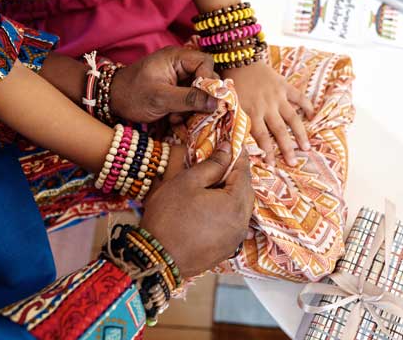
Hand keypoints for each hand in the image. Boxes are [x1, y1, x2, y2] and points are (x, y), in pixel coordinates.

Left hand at [110, 46, 218, 122]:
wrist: (112, 102)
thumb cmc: (132, 95)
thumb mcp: (161, 98)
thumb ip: (190, 99)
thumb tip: (217, 102)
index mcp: (176, 57)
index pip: (206, 62)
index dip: (208, 80)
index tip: (204, 98)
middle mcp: (180, 65)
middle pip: (206, 78)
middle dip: (201, 98)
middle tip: (192, 112)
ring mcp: (178, 78)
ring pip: (200, 92)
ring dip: (192, 108)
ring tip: (176, 118)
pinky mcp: (176, 90)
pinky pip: (191, 100)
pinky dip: (185, 111)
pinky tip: (173, 118)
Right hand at [140, 143, 253, 277]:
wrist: (156, 259)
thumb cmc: (169, 217)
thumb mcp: (187, 182)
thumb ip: (212, 164)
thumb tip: (228, 149)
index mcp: (236, 204)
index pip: (244, 172)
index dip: (238, 156)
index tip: (233, 143)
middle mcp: (242, 223)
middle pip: (246, 191)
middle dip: (236, 175)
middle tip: (221, 162)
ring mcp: (236, 239)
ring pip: (241, 208)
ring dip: (231, 194)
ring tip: (213, 184)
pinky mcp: (226, 249)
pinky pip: (233, 223)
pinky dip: (226, 211)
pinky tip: (210, 207)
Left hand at [223, 60, 313, 165]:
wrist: (238, 58)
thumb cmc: (230, 83)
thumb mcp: (228, 103)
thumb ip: (234, 120)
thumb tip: (234, 141)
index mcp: (251, 112)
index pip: (261, 137)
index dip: (268, 152)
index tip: (273, 165)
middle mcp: (266, 107)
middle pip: (279, 131)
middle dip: (287, 149)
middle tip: (294, 163)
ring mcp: (277, 96)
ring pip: (292, 118)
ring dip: (300, 133)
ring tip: (307, 147)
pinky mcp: (284, 85)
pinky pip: (299, 97)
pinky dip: (307, 106)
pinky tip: (313, 115)